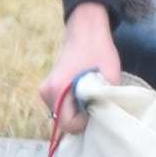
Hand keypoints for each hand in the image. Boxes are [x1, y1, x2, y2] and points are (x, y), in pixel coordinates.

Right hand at [38, 3, 121, 132]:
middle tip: (95, 102)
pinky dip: (72, 106)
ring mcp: (45, 91)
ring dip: (77, 112)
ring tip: (90, 95)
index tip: (96, 107)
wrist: (85, 31)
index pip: (68, 125)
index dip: (86, 122)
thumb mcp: (110, 77)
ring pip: (62, 115)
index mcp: (58, 89)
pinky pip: (61, 107)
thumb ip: (106, 101)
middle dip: (81, 118)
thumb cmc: (99, 51)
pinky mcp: (48, 89)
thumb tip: (104, 119)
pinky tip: (83, 93)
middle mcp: (46, 92)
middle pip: (64, 122)